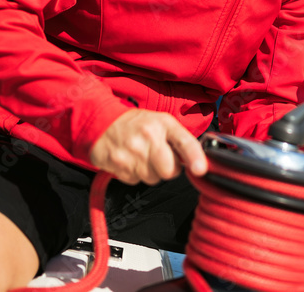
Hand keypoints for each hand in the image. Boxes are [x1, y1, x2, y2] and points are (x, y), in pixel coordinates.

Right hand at [89, 109, 206, 185]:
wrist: (102, 122)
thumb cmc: (137, 124)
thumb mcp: (162, 123)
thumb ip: (180, 141)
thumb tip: (197, 162)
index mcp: (164, 124)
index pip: (184, 142)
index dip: (194, 157)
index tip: (200, 169)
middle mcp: (149, 136)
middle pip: (169, 171)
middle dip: (167, 169)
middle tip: (159, 157)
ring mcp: (132, 151)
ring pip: (152, 179)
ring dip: (150, 172)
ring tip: (142, 156)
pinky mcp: (118, 164)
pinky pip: (135, 181)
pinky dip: (134, 174)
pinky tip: (130, 160)